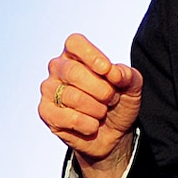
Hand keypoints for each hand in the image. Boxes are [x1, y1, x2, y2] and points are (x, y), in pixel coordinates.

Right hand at [40, 33, 142, 177]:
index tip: (107, 70)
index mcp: (76, 55)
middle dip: (101, 89)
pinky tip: (92, 125)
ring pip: (72, 96)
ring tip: (102, 112)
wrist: (113, 134)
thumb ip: (127, 75)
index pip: (75, 43)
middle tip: (112, 99)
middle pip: (73, 71)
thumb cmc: (118, 103)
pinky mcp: (46, 112)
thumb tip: (113, 72)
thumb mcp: (132, 87)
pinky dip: (87, 124)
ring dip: (97, 109)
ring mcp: (49, 89)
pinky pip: (66, 117)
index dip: (92, 56)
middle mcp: (58, 68)